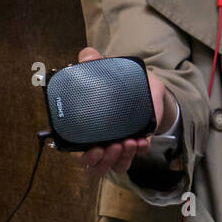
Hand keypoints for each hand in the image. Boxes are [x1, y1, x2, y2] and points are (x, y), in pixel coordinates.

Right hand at [68, 47, 167, 177]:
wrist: (145, 89)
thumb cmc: (119, 84)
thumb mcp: (110, 72)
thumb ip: (96, 62)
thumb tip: (87, 55)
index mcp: (84, 127)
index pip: (75, 149)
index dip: (82, 155)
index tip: (94, 149)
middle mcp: (97, 142)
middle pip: (94, 165)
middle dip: (104, 160)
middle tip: (114, 145)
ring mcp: (115, 147)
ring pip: (113, 166)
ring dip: (121, 159)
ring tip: (130, 142)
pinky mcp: (133, 147)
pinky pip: (134, 158)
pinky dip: (138, 153)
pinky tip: (143, 141)